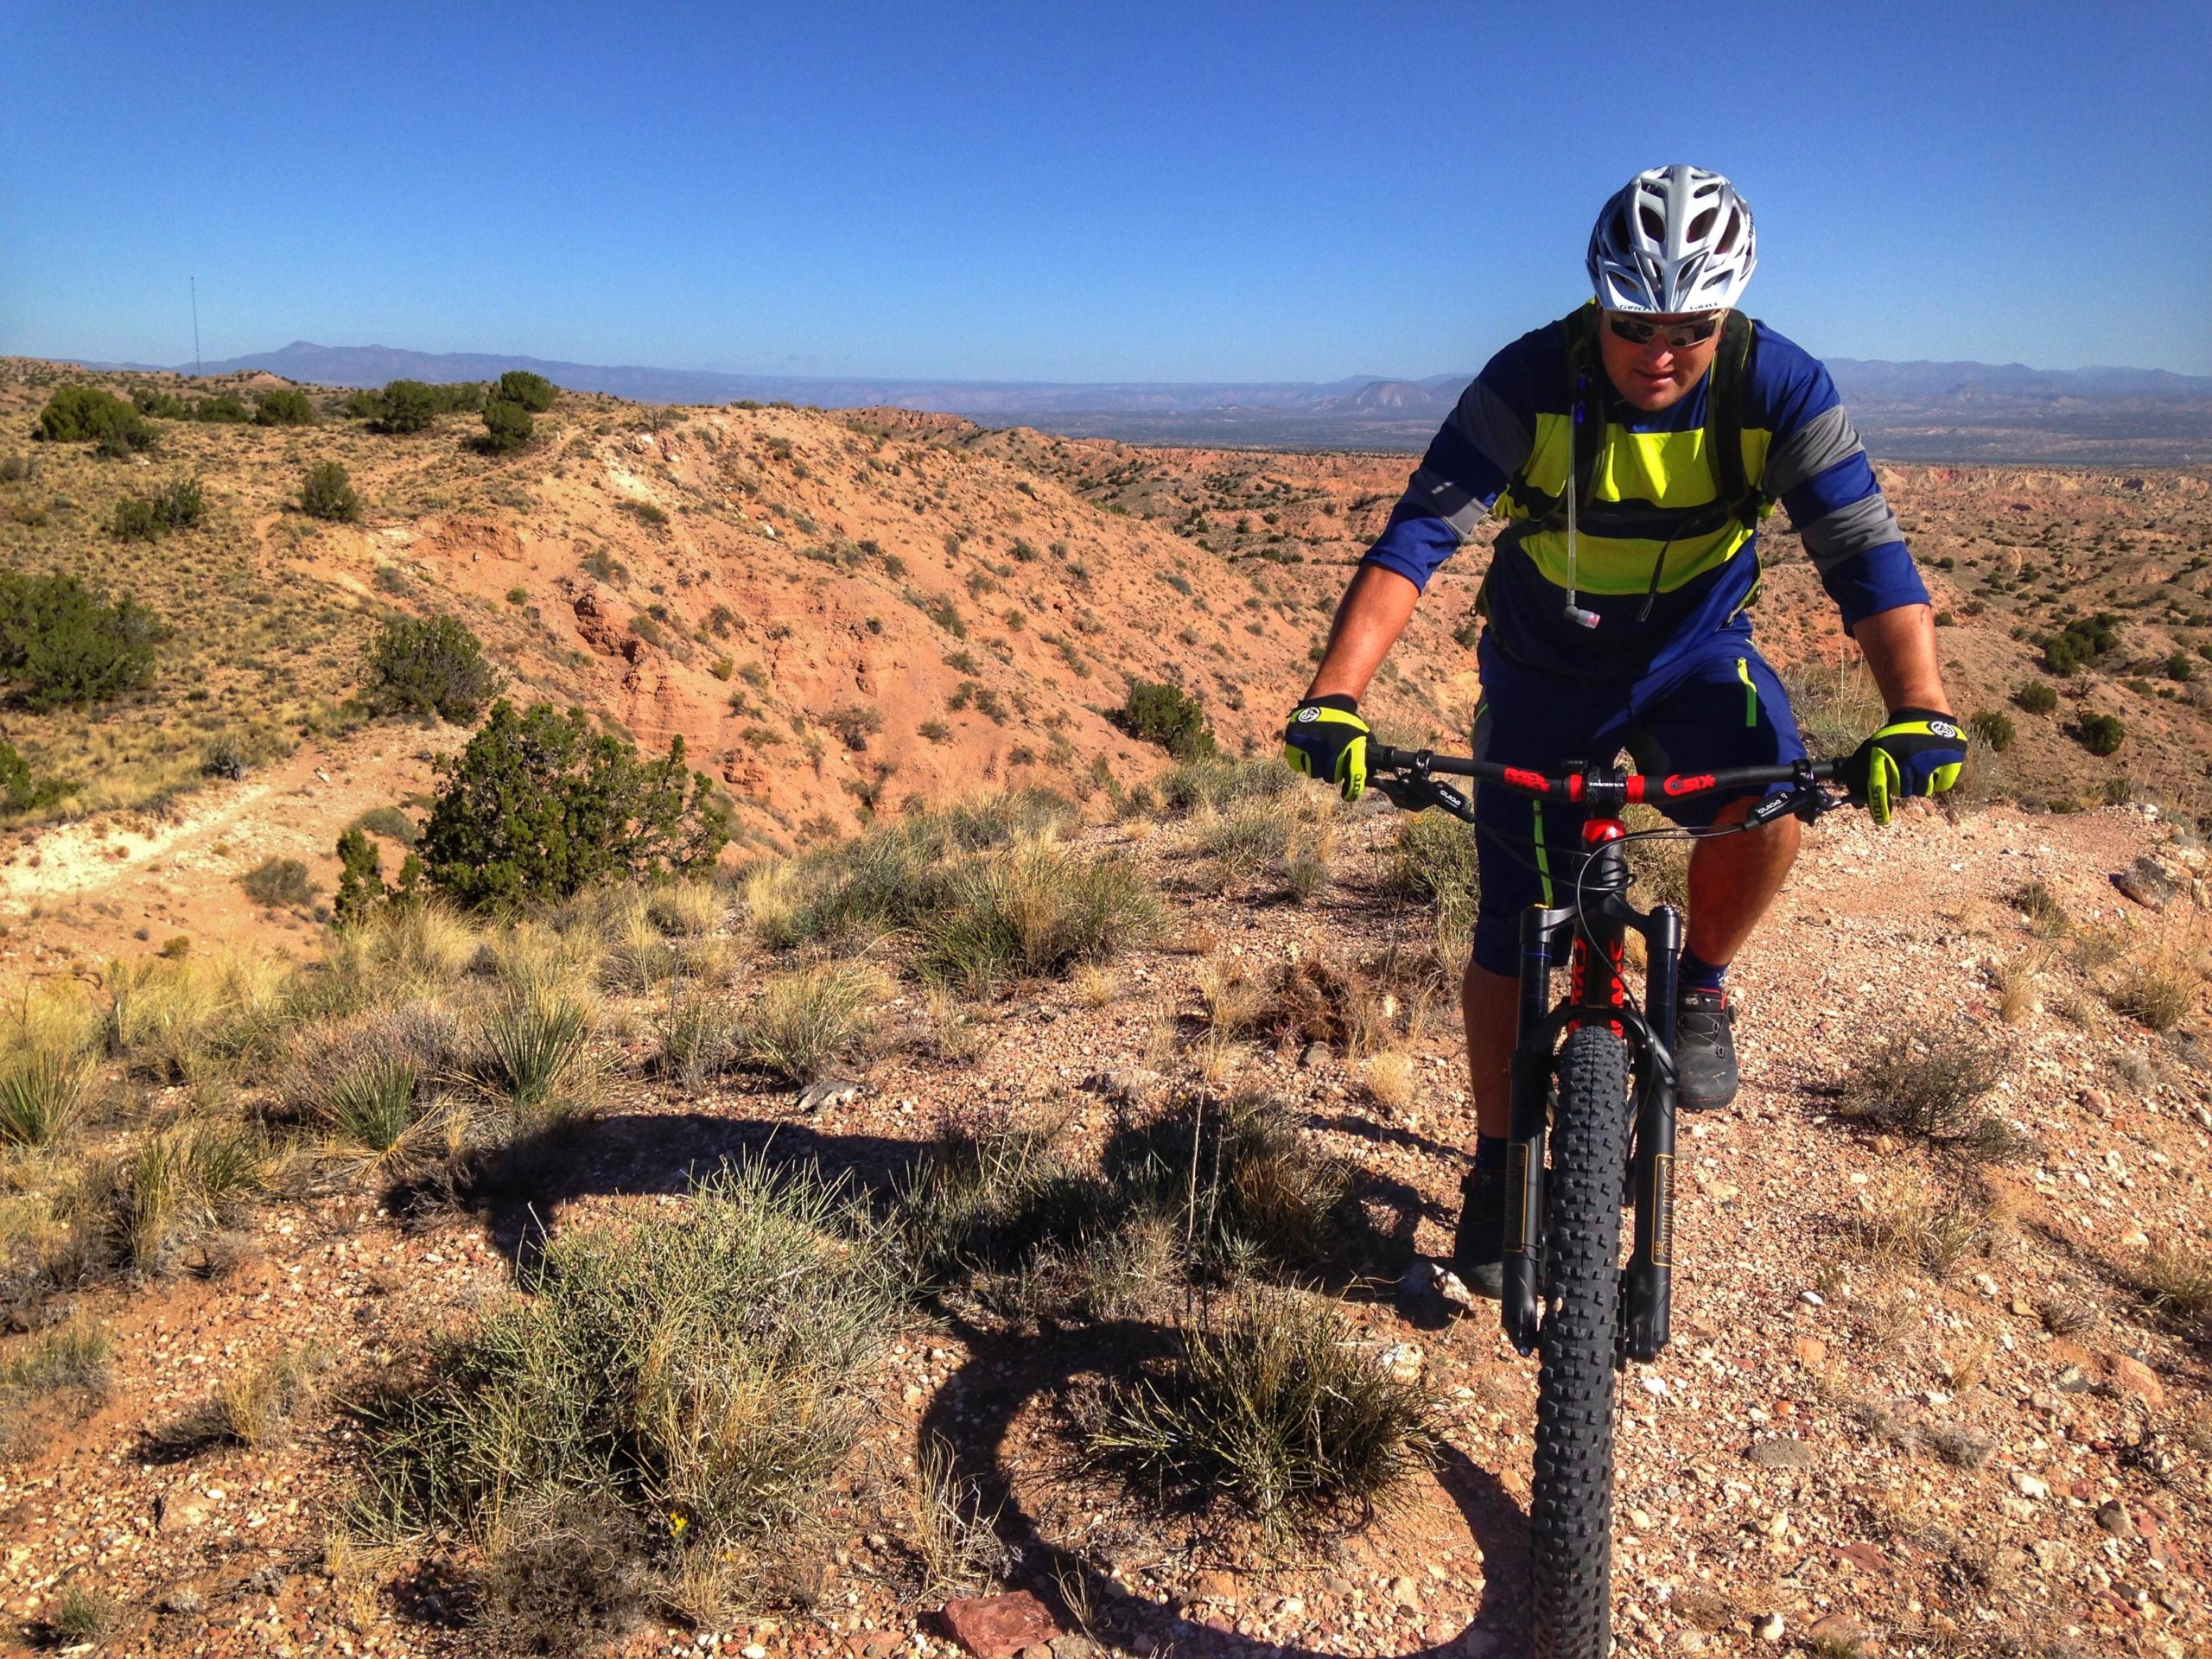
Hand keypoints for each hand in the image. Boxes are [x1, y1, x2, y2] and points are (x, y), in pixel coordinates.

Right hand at [1282, 695, 1371, 800]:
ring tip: (1320, 753)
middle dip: (1333, 773)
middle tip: (1333, 763)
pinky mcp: (1295, 741)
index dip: (1352, 790)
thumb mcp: (1362, 735)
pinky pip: (1298, 765)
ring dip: (1317, 767)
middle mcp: (1332, 745)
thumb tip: (1369, 779)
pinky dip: (1302, 761)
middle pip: (1331, 777)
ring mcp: (1312, 743)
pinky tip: (1307, 750)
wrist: (1327, 701)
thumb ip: (1365, 757)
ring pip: (1313, 773)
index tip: (1348, 796)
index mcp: (1351, 744)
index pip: (1353, 775)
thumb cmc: (1346, 724)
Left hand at [1843, 707, 1966, 825]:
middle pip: (1903, 792)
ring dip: (1920, 783)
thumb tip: (1857, 805)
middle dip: (1902, 786)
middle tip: (1905, 771)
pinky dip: (1937, 780)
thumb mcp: (1873, 748)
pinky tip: (1934, 765)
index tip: (1882, 820)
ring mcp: (1929, 761)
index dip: (1879, 805)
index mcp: (1884, 754)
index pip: (1879, 786)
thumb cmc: (1895, 738)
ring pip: (1922, 791)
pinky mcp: (1949, 762)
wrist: (1924, 715)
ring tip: (1919, 766)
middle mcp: (1906, 759)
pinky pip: (1941, 786)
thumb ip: (1860, 774)